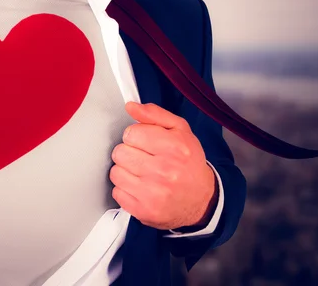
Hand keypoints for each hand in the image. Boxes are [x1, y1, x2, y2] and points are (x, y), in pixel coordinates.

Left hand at [109, 102, 216, 229]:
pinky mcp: (143, 210)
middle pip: (120, 152)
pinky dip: (125, 189)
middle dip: (129, 153)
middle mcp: (164, 170)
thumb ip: (154, 115)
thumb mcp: (180, 131)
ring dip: (125, 171)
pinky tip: (140, 187)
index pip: (131, 133)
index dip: (136, 136)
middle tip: (144, 158)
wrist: (201, 200)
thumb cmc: (189, 163)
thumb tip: (131, 106)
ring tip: (142, 173)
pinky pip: (117, 192)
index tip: (145, 142)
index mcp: (174, 147)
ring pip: (115, 172)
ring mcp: (153, 193)